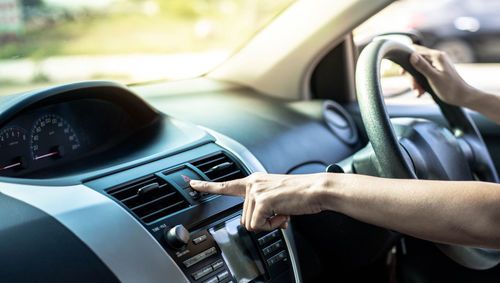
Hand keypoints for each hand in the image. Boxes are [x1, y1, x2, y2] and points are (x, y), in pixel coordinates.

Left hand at [190, 172, 330, 230]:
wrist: (317, 190)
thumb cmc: (301, 194)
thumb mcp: (276, 197)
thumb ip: (262, 205)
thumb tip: (257, 221)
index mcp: (254, 181)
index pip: (225, 184)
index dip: (206, 185)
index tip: (191, 183)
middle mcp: (252, 183)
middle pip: (243, 217)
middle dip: (261, 221)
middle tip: (279, 213)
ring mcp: (256, 191)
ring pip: (249, 223)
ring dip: (267, 224)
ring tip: (283, 212)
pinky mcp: (262, 200)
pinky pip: (257, 225)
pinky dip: (271, 226)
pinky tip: (283, 216)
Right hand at [409, 45, 475, 106]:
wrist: (462, 97)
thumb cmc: (450, 88)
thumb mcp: (434, 77)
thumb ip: (422, 66)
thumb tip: (411, 55)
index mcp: (437, 56)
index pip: (417, 51)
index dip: (407, 60)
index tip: (402, 72)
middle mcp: (437, 58)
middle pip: (417, 63)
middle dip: (413, 76)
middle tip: (414, 87)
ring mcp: (437, 65)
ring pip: (419, 71)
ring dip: (417, 82)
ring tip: (419, 92)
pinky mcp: (437, 72)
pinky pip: (425, 75)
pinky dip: (422, 84)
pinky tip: (422, 92)